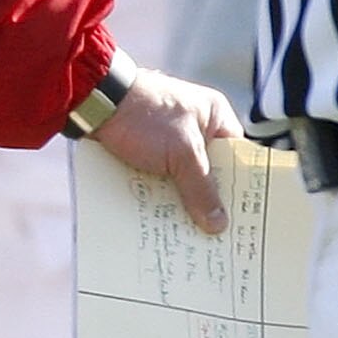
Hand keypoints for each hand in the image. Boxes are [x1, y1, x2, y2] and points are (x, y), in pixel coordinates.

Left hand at [87, 70, 242, 233]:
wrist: (93, 101)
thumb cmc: (145, 116)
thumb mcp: (182, 155)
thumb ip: (202, 189)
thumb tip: (218, 224)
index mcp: (215, 116)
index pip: (238, 157)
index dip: (240, 187)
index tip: (244, 218)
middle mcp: (194, 126)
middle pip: (209, 172)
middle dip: (208, 201)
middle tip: (216, 235)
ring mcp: (168, 138)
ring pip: (182, 178)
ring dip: (181, 202)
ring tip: (188, 237)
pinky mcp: (145, 148)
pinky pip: (159, 177)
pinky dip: (159, 195)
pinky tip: (159, 221)